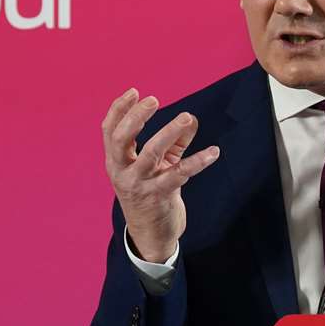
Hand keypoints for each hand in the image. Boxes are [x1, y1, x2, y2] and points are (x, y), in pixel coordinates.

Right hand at [102, 88, 219, 260]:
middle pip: (121, 139)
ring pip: (151, 154)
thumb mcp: (158, 166)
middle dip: (136, 117)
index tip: (135, 91)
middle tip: (154, 99)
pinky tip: (214, 152)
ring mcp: (139, 185)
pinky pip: (180, 174)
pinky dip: (198, 161)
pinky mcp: (159, 196)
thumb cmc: (151, 193)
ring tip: (187, 117)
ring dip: (169, 132)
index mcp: (116, 161)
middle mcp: (122, 172)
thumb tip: (191, 119)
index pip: (110, 130)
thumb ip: (174, 143)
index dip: (119, 109)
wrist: (150, 234)